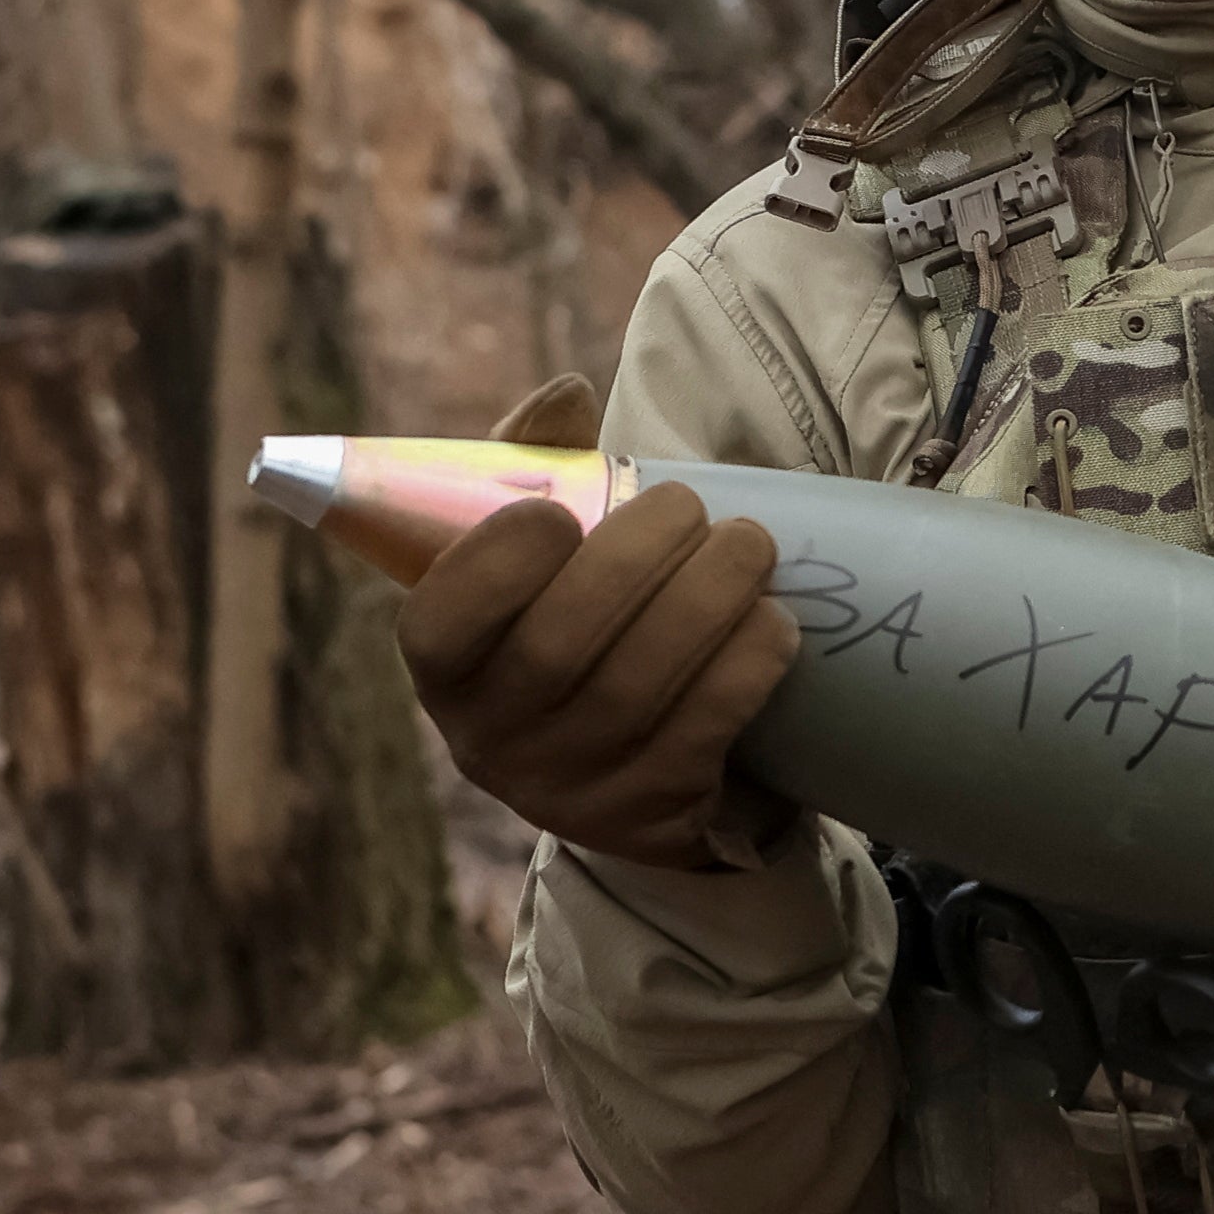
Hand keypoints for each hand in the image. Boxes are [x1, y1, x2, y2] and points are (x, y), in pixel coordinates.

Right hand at [397, 375, 802, 870]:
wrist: (645, 768)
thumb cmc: (583, 625)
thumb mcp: (542, 557)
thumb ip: (537, 465)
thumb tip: (567, 395)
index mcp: (446, 670)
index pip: (439, 624)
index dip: (496, 563)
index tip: (561, 511)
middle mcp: (492, 742)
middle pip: (560, 646)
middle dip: (638, 557)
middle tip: (691, 507)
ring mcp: (571, 791)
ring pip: (640, 687)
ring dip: (709, 598)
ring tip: (750, 545)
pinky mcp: (653, 818)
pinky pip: (705, 731)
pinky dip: (747, 663)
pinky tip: (773, 621)